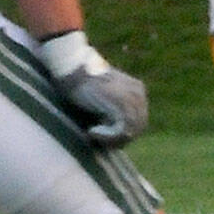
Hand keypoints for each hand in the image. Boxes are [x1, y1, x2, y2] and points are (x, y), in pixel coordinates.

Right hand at [37, 31, 147, 145]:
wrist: (73, 72)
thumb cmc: (85, 86)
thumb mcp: (107, 96)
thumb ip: (117, 109)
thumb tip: (123, 136)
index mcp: (138, 89)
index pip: (140, 120)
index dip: (124, 134)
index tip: (105, 136)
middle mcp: (138, 92)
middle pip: (138, 127)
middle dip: (120, 139)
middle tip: (100, 141)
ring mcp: (131, 97)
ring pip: (131, 131)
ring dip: (111, 139)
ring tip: (93, 134)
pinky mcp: (120, 103)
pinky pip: (122, 131)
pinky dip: (107, 136)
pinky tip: (92, 131)